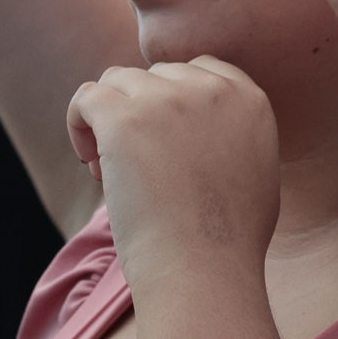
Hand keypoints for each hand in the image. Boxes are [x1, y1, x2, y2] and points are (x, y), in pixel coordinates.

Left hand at [68, 58, 281, 287]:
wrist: (204, 270)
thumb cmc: (229, 242)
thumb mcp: (258, 173)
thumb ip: (235, 135)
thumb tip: (201, 128)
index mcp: (248, 99)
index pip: (199, 69)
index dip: (173, 102)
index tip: (165, 142)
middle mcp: (209, 89)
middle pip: (155, 75)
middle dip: (141, 112)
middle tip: (136, 166)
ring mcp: (165, 100)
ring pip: (117, 82)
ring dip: (109, 118)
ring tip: (109, 168)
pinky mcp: (123, 119)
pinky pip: (86, 98)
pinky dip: (79, 124)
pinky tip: (90, 162)